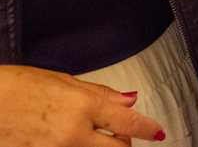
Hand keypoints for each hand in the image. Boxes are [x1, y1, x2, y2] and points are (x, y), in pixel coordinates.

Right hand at [0, 65, 164, 144]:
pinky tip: (64, 139)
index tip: (158, 132)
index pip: (128, 123)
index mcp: (83, 106)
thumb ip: (99, 94)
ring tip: (85, 133)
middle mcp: (72, 133)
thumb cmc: (15, 86)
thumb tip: (128, 100)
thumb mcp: (63, 81)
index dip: (148, 129)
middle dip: (123, 144)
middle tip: (121, 135)